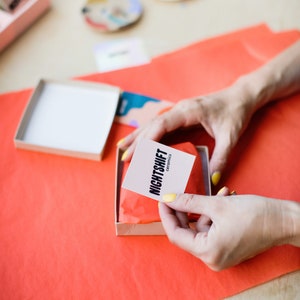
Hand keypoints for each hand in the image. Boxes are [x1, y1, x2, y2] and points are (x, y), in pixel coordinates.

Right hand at [118, 83, 256, 183]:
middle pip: (152, 125)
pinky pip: (160, 126)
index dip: (147, 139)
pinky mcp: (180, 116)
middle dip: (138, 141)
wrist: (240, 96)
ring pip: (153, 124)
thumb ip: (221, 158)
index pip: (161, 124)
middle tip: (125, 158)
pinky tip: (140, 142)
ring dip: (139, 136)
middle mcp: (180, 109)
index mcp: (189, 111)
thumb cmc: (235, 112)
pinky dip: (148, 134)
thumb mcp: (231, 136)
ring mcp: (179, 111)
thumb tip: (212, 180)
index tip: (136, 154)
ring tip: (124, 149)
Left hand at [159, 188, 294, 270]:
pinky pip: (212, 229)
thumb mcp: (216, 205)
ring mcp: (221, 254)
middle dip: (186, 210)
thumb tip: (168, 198)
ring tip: (218, 193)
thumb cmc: (255, 214)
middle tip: (181, 192)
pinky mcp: (228, 247)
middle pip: (187, 232)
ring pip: (201, 228)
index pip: (175, 234)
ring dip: (205, 208)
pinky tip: (224, 198)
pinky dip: (214, 214)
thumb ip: (188, 202)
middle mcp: (212, 258)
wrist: (285, 220)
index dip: (167, 215)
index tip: (163, 199)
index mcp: (208, 252)